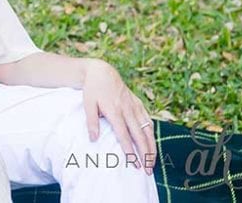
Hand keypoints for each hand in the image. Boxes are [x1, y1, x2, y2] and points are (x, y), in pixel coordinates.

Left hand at [79, 59, 155, 173]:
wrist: (102, 72)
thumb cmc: (93, 89)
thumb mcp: (88, 104)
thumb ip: (91, 121)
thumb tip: (93, 139)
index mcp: (114, 111)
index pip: (124, 135)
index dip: (130, 150)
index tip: (134, 164)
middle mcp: (127, 109)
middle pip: (139, 135)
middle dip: (145, 154)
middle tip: (147, 170)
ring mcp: (135, 106)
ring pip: (147, 129)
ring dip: (152, 146)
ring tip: (152, 162)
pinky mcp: (138, 103)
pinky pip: (148, 119)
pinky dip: (152, 133)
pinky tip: (153, 143)